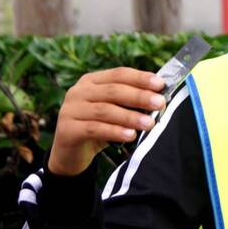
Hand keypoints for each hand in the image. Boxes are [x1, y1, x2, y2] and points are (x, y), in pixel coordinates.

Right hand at [48, 67, 166, 176]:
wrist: (70, 154)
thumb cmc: (98, 128)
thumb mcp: (114, 112)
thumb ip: (129, 103)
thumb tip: (159, 98)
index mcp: (91, 81)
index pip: (119, 74)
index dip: (140, 78)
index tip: (160, 84)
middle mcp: (78, 91)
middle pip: (113, 90)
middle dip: (139, 96)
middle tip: (159, 103)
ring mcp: (70, 109)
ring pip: (105, 110)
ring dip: (130, 116)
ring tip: (149, 123)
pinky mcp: (67, 129)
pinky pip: (94, 128)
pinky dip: (114, 131)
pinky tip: (130, 136)